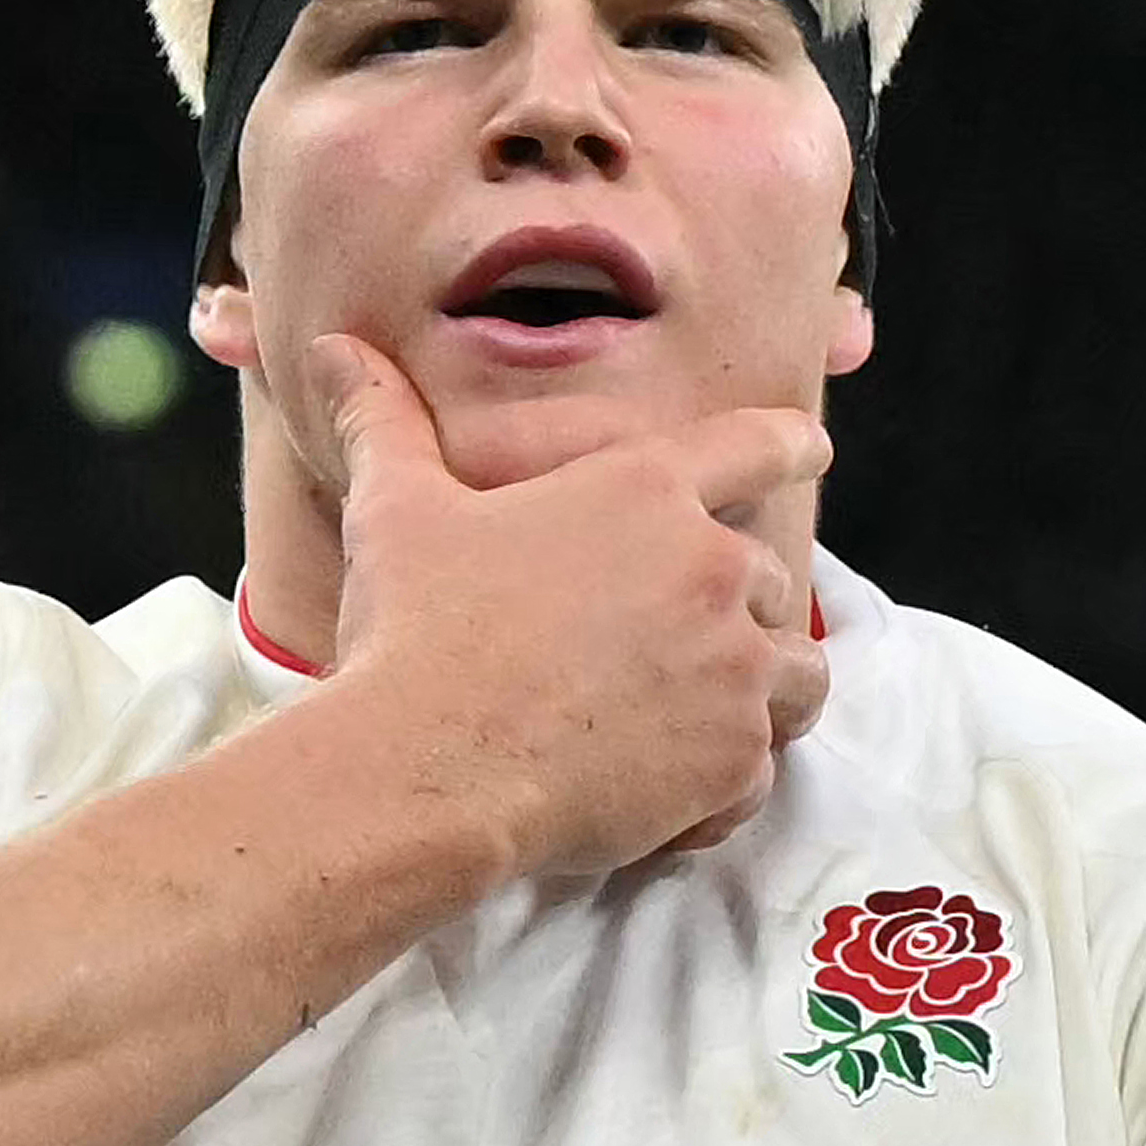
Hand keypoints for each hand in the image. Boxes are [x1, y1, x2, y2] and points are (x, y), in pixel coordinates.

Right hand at [314, 333, 831, 870]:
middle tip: (675, 645)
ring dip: (764, 691)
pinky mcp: (731, 762)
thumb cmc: (415, 629)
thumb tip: (332, 350)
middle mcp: (713, 572)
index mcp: (647, 492)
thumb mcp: (398, 510)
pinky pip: (759, 772)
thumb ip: (384, 422)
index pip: (755, 445)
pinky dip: (722, 784)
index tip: (813, 449)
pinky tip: (666, 795)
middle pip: (775, 580)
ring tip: (708, 714)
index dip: (789, 444)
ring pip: (796, 677)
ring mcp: (734, 671)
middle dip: (739, 608)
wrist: (429, 765)